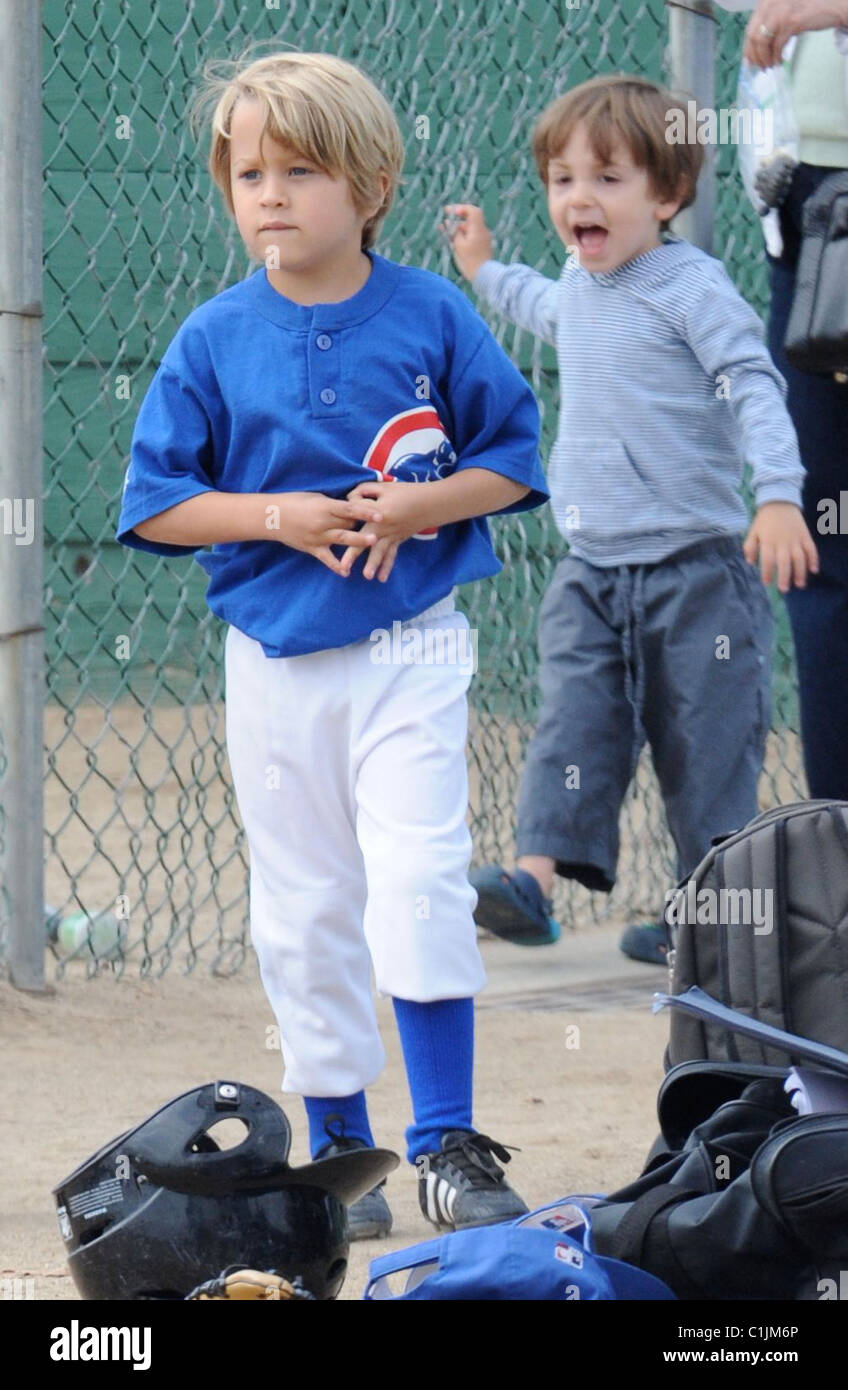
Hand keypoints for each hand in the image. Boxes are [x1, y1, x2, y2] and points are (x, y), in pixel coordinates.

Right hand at [263, 491, 383, 576]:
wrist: (271, 516)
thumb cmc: (295, 502)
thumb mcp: (316, 498)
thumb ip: (334, 504)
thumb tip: (353, 505)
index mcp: (325, 507)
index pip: (350, 508)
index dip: (366, 511)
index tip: (380, 514)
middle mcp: (323, 522)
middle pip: (350, 524)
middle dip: (365, 526)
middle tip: (385, 528)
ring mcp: (318, 536)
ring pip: (342, 540)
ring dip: (358, 542)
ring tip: (373, 544)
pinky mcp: (312, 548)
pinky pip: (326, 559)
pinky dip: (336, 566)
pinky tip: (346, 573)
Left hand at [340, 478, 431, 580]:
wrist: (430, 503)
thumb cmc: (406, 492)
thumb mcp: (384, 486)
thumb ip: (364, 490)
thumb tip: (349, 499)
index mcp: (379, 510)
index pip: (357, 512)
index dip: (351, 506)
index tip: (346, 506)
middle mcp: (384, 526)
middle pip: (365, 540)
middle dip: (353, 554)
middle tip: (343, 567)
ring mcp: (392, 535)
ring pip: (380, 551)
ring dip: (373, 564)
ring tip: (366, 577)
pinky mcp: (397, 540)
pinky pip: (391, 555)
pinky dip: (387, 567)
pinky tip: (381, 579)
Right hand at [441, 204, 493, 281]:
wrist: (484, 276)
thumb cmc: (470, 261)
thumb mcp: (459, 246)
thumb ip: (454, 232)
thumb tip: (448, 223)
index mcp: (478, 229)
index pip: (472, 211)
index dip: (461, 209)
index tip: (450, 212)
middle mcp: (482, 231)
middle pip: (469, 220)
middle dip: (456, 221)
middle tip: (444, 223)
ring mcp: (483, 239)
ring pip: (469, 229)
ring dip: (458, 230)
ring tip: (446, 234)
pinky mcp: (482, 246)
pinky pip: (472, 237)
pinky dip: (463, 237)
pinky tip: (454, 242)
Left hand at [743, 0, 846, 67]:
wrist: (831, 5)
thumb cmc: (806, 10)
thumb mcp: (783, 12)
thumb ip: (769, 24)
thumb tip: (754, 49)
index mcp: (766, 1)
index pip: (750, 28)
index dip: (748, 48)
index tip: (749, 61)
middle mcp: (771, 3)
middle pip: (753, 36)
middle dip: (755, 56)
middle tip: (760, 67)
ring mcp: (781, 11)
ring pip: (762, 42)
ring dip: (765, 58)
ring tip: (770, 65)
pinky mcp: (792, 21)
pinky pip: (777, 45)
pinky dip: (776, 57)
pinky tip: (778, 61)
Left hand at [743, 501, 819, 590]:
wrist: (780, 501)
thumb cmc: (764, 520)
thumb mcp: (752, 531)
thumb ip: (749, 547)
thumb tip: (751, 563)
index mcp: (768, 541)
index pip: (767, 560)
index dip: (767, 572)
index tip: (767, 583)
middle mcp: (782, 542)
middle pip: (784, 561)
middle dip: (784, 576)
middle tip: (784, 589)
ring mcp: (795, 539)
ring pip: (799, 558)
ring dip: (800, 572)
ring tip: (800, 584)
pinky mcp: (805, 535)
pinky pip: (811, 548)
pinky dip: (814, 559)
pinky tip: (814, 570)